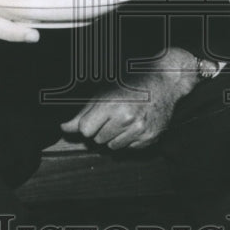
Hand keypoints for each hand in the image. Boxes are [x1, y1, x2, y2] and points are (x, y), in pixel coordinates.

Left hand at [59, 49, 196, 149]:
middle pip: (97, 139)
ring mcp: (140, 129)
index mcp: (112, 103)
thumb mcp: (105, 90)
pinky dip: (129, 139)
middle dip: (101, 128)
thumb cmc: (133, 81)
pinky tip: (135, 123)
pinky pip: (129, 149)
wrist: (165, 81)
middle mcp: (126, 118)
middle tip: (113, 113)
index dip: (88, 123)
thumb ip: (83, 112)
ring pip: (112, 147)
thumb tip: (64, 128)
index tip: (95, 115)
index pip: (85, 130)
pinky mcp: (150, 137)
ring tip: (123, 118)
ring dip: (114, 136)